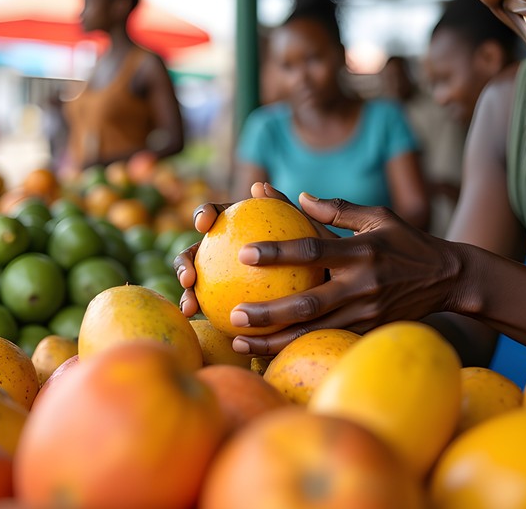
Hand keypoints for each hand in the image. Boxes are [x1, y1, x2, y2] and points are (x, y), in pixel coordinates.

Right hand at [174, 181, 335, 316]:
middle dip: (184, 263)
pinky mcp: (237, 308)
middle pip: (198, 254)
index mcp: (241, 226)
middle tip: (188, 276)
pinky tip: (225, 337)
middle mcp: (229, 252)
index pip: (217, 215)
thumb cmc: (327, 254)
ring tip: (190, 307)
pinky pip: (226, 316)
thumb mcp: (313, 233)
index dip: (205, 214)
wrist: (341, 285)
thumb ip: (286, 211)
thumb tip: (259, 186)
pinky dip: (223, 325)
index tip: (204, 223)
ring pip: (203, 288)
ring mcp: (229, 281)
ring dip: (190, 297)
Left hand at [225, 194, 465, 355]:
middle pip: (307, 303)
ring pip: (313, 331)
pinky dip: (298, 348)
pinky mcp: (369, 329)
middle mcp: (362, 285)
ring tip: (239, 343)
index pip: (312, 250)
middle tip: (233, 315)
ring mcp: (366, 312)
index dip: (278, 252)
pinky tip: (267, 353)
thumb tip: (300, 197)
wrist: (450, 279)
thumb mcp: (379, 216)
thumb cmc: (408, 242)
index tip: (244, 253)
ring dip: (274, 341)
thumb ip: (338, 209)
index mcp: (361, 252)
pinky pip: (328, 340)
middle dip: (268, 313)